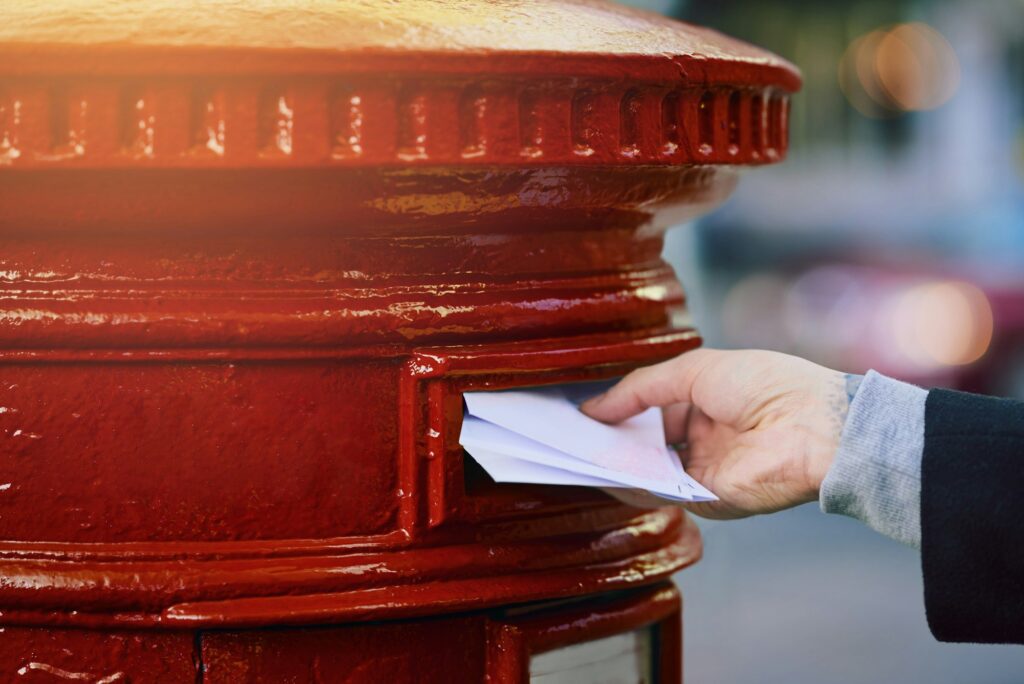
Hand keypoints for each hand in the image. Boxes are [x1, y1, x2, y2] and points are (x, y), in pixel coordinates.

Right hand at [581, 349, 853, 518]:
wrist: (811, 425)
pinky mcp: (706, 499)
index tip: (581, 413)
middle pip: (644, 445)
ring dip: (615, 462)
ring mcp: (702, 471)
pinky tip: (603, 468)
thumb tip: (595, 406)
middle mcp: (701, 440)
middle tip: (570, 435)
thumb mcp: (692, 370)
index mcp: (703, 405)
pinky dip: (631, 484)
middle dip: (610, 439)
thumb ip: (640, 388)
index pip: (649, 413)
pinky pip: (661, 493)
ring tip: (575, 449)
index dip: (617, 412)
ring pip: (647, 472)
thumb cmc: (764, 385)